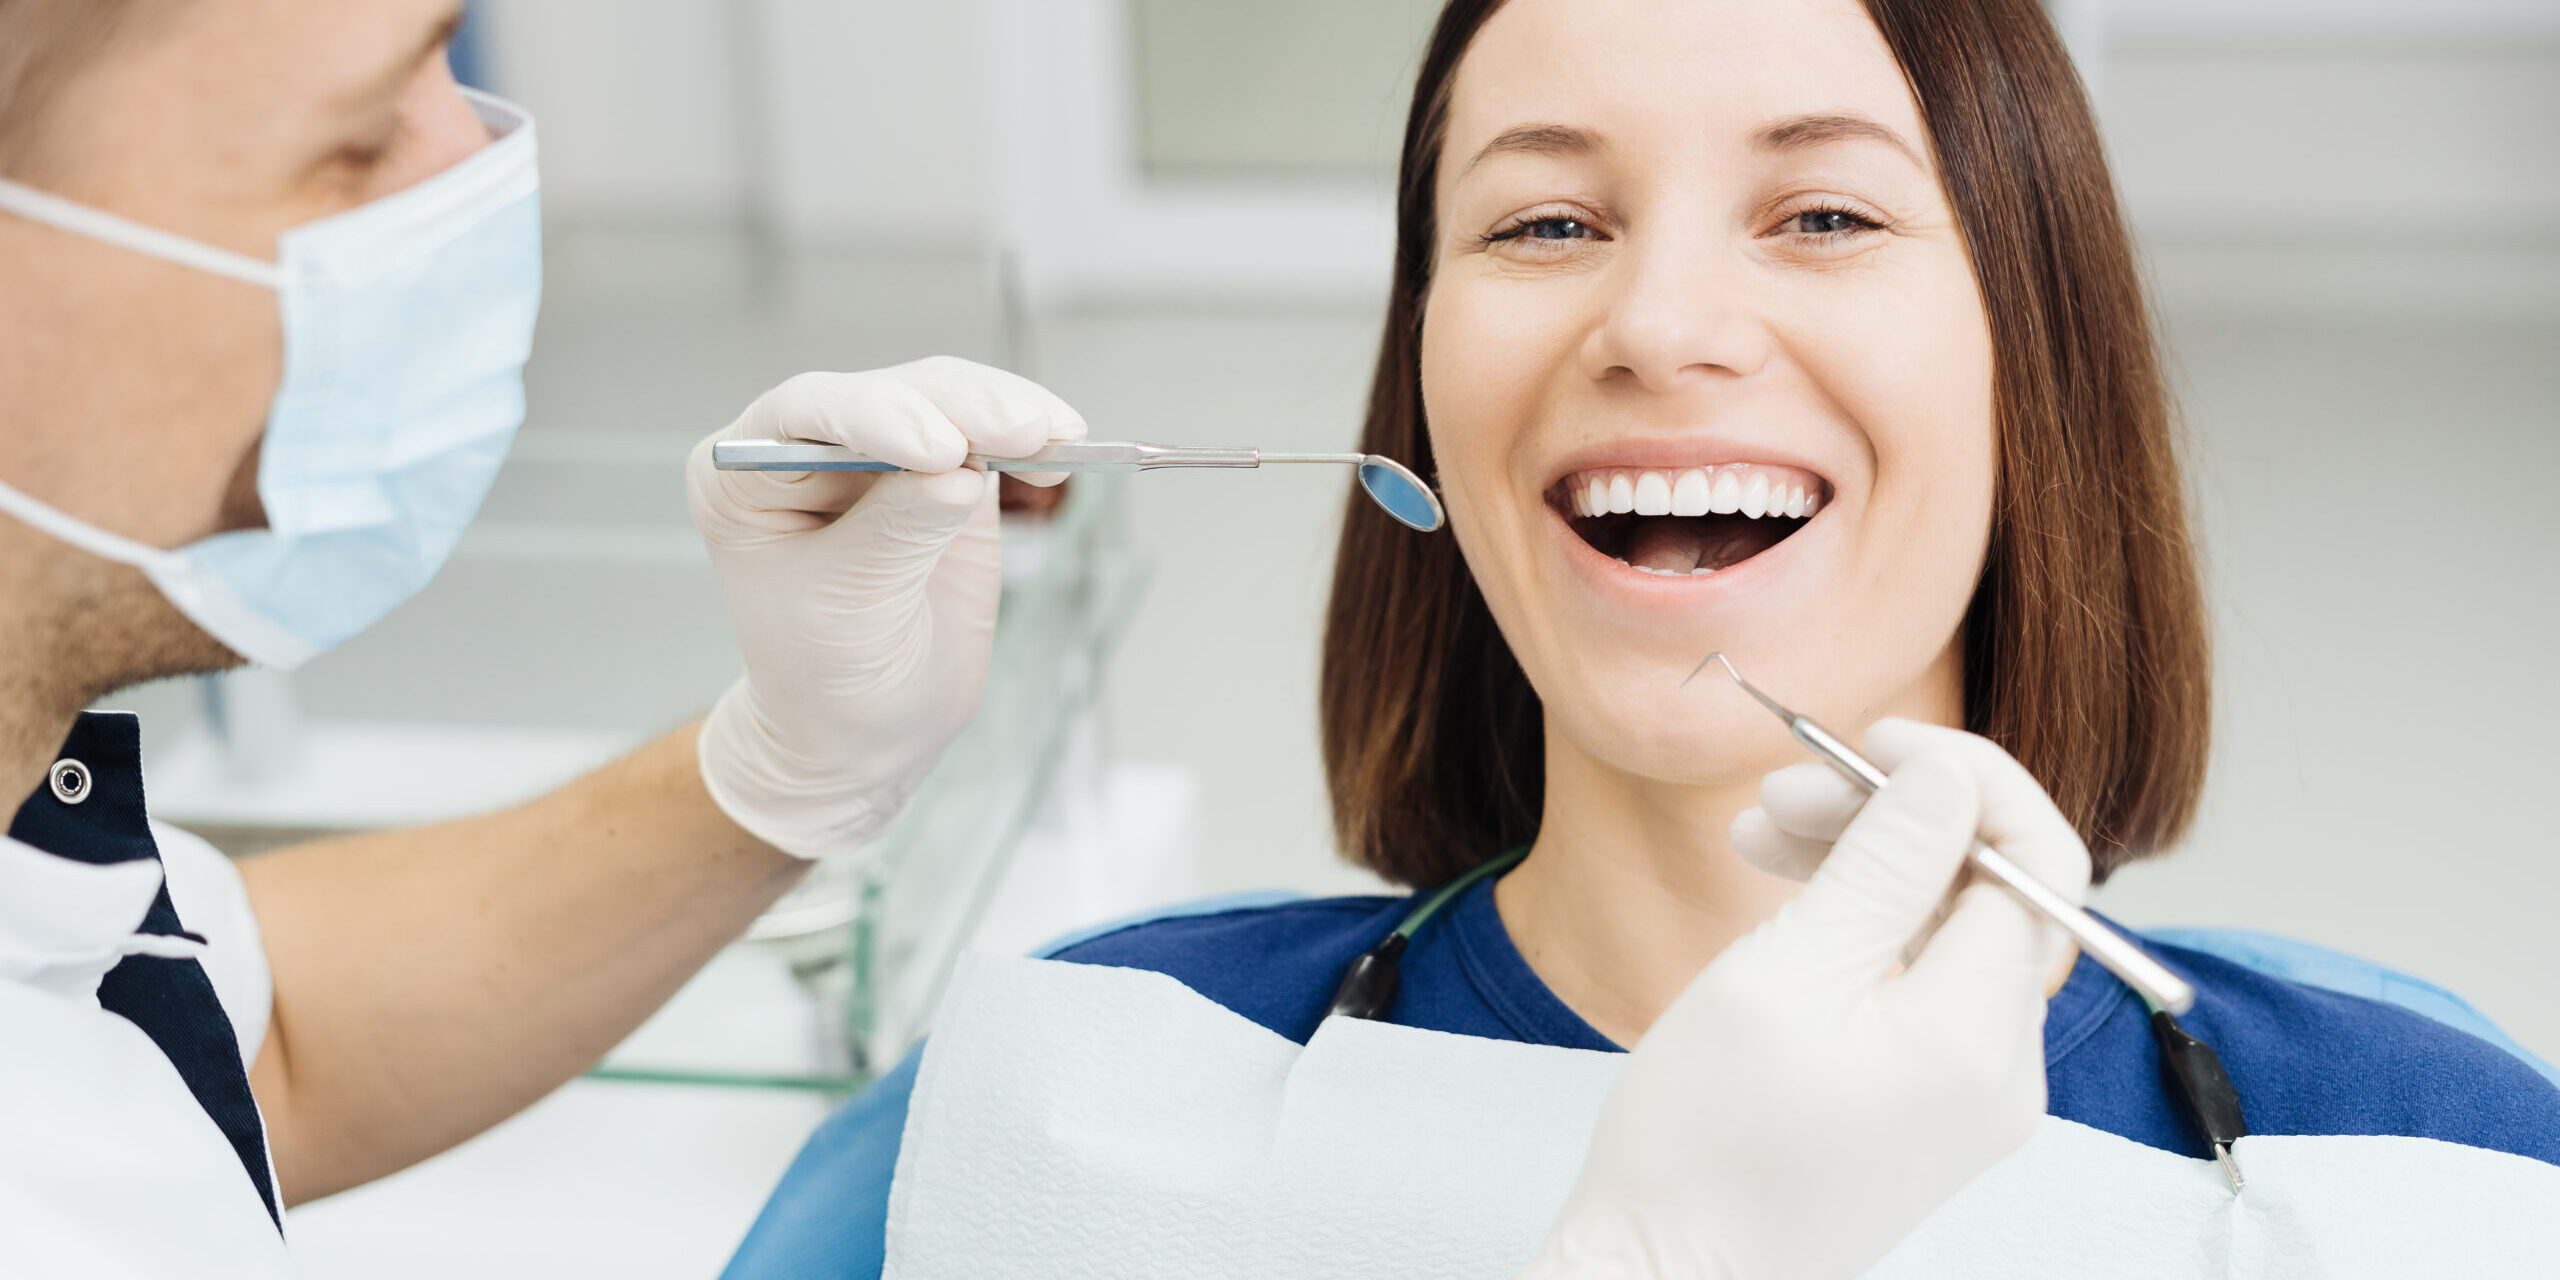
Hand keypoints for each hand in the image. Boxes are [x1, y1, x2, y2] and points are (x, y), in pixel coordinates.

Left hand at [686, 357, 1084, 860]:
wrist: (866, 729)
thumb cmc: (824, 677)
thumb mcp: (851, 610)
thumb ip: (899, 533)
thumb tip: (962, 473)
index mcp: (745, 476)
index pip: (806, 415)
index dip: (877, 417)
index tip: (941, 450)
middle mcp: (805, 447)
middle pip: (888, 394)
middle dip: (962, 409)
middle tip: (1026, 432)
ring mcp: (878, 452)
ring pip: (945, 400)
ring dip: (1005, 413)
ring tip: (1058, 438)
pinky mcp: (942, 470)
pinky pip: (986, 433)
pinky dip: (1027, 440)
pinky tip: (1058, 452)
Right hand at [1520, 720, 2088, 1279]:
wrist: (1667, 1278)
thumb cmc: (1703, 1143)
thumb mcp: (1784, 971)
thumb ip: (1881, 863)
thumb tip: (1947, 774)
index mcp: (1980, 1037)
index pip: (2034, 860)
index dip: (1961, 779)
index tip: (1872, 741)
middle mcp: (2002, 1069)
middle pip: (1992, 888)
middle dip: (1895, 815)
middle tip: (1780, 788)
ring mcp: (1968, 1092)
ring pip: (1949, 929)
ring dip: (1867, 862)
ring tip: (1758, 834)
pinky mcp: (1927, 1103)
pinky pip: (1920, 983)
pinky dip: (1860, 926)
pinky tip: (1784, 895)